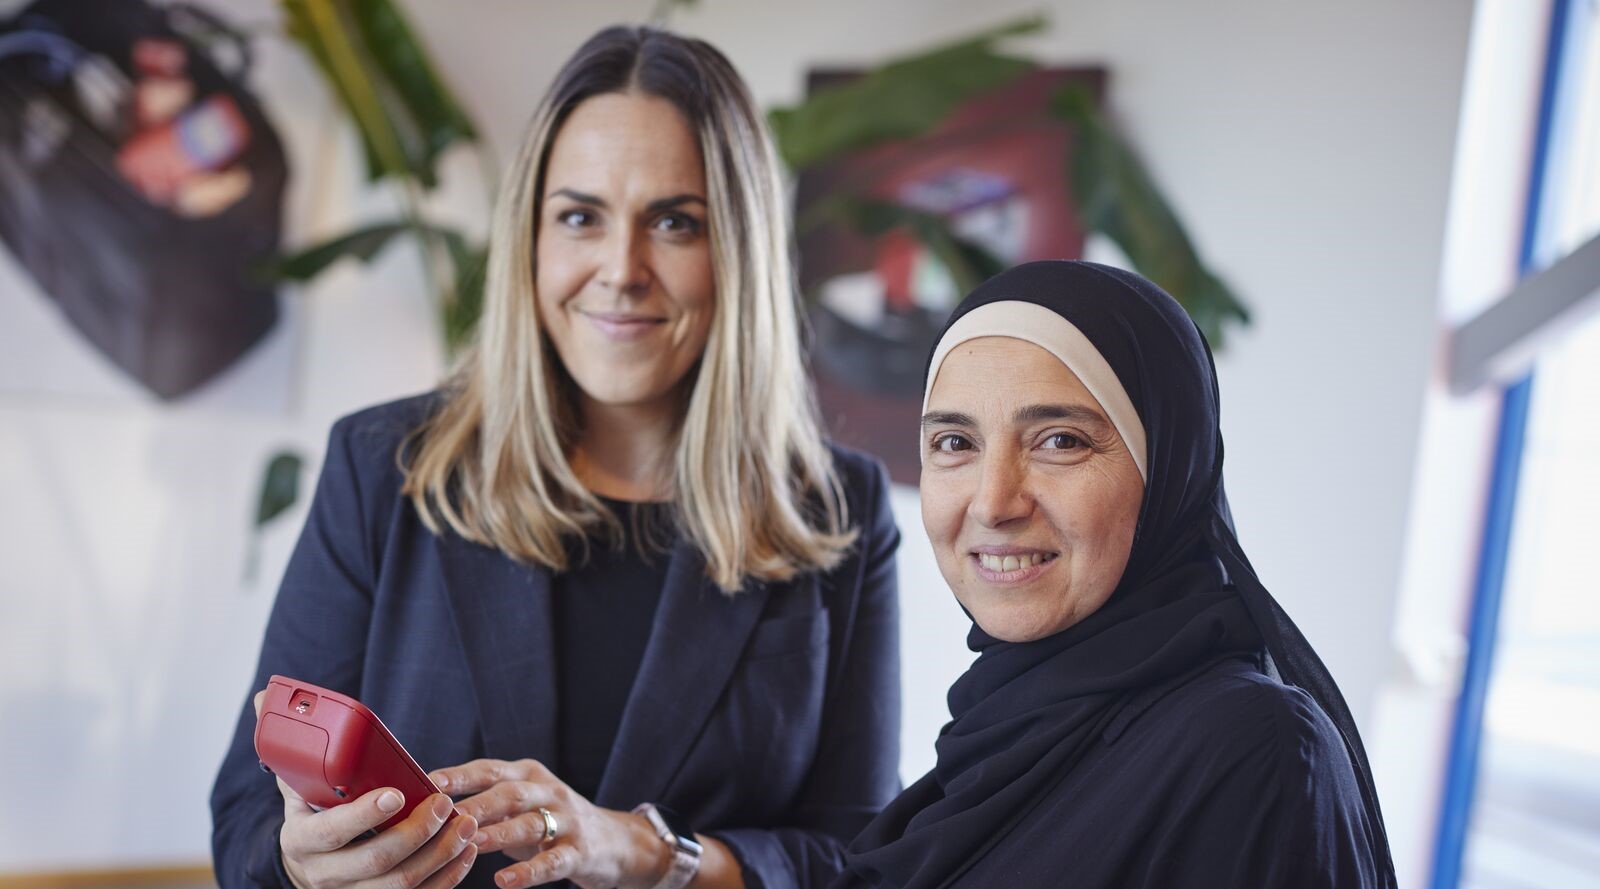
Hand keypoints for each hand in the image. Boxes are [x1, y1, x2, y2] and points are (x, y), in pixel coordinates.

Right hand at [253, 690, 479, 888]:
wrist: (310, 865)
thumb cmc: (311, 814)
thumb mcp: (296, 784)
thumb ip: (290, 746)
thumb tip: (266, 696)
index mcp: (301, 840)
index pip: (333, 832)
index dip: (365, 815)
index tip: (396, 793)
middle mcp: (325, 874)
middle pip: (376, 861)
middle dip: (416, 832)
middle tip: (443, 803)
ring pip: (402, 884)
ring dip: (441, 854)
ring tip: (466, 822)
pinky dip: (448, 876)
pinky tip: (466, 849)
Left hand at [430, 758, 669, 888]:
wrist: (615, 842)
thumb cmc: (552, 823)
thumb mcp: (524, 804)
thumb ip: (487, 802)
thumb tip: (429, 806)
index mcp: (529, 775)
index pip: (490, 769)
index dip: (460, 774)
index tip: (428, 781)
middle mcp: (549, 791)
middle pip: (509, 793)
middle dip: (476, 803)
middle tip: (445, 815)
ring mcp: (567, 821)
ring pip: (531, 824)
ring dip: (499, 832)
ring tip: (472, 841)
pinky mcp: (581, 852)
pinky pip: (552, 862)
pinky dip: (527, 872)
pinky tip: (504, 881)